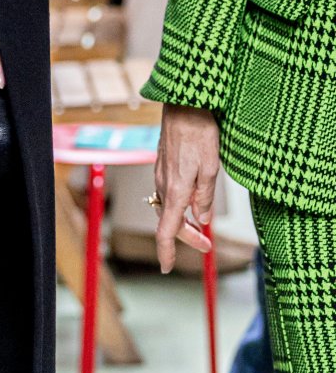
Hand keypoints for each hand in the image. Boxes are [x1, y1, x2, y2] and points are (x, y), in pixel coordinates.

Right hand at [154, 106, 218, 271]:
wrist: (184, 104)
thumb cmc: (200, 133)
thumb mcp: (212, 168)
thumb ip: (205, 196)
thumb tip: (202, 218)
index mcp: (175, 191)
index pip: (166, 231)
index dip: (167, 252)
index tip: (167, 268)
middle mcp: (163, 186)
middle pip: (170, 222)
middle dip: (188, 237)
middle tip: (208, 243)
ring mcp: (161, 175)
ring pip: (169, 208)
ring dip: (184, 221)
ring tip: (203, 226)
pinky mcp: (163, 166)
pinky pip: (168, 194)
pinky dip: (180, 205)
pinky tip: (192, 202)